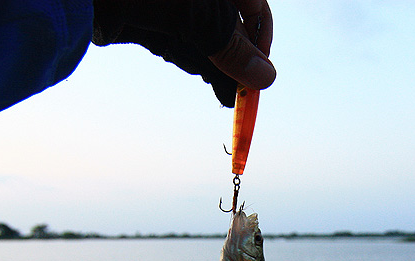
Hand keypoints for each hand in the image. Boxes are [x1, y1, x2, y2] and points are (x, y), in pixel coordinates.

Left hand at [92, 0, 274, 106]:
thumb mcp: (196, 14)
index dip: (261, 38)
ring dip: (219, 68)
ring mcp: (172, 7)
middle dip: (238, 59)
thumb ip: (230, 45)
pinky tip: (214, 87)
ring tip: (233, 98)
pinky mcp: (149, 21)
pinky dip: (196, 65)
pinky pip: (181, 44)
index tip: (262, 72)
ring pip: (205, 38)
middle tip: (247, 94)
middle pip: (228, 25)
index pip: (253, 6)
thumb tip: (265, 77)